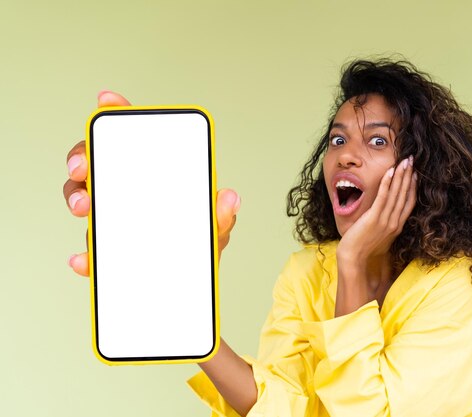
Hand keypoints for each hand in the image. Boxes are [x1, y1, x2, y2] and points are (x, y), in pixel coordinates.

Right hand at [63, 90, 239, 275]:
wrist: (188, 285)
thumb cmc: (198, 246)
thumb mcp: (214, 228)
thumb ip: (222, 215)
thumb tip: (230, 198)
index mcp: (156, 177)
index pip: (135, 138)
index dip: (119, 115)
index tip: (108, 101)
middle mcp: (129, 190)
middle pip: (98, 161)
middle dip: (84, 157)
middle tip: (84, 167)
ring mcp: (114, 217)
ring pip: (84, 197)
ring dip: (78, 198)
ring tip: (85, 208)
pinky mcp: (105, 249)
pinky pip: (89, 249)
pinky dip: (86, 255)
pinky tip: (84, 259)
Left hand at [336, 156, 416, 265]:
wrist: (354, 259)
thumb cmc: (363, 249)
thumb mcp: (380, 236)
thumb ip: (385, 225)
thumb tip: (384, 215)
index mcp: (397, 226)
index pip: (409, 203)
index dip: (413, 187)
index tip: (415, 174)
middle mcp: (394, 223)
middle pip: (405, 195)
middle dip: (409, 176)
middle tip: (411, 160)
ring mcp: (385, 221)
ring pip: (396, 194)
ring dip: (401, 176)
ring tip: (404, 161)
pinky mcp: (373, 219)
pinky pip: (382, 198)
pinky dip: (387, 184)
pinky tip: (390, 172)